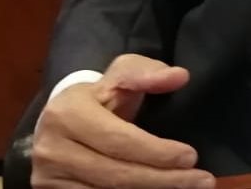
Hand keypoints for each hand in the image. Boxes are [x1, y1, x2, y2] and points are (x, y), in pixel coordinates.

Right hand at [31, 53, 213, 188]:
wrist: (58, 120)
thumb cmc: (97, 97)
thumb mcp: (119, 75)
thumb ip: (147, 73)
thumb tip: (178, 77)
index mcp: (67, 113)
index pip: (120, 140)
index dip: (157, 151)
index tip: (191, 157)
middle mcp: (52, 148)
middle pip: (116, 173)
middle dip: (163, 179)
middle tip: (201, 180)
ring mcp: (48, 177)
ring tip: (185, 188)